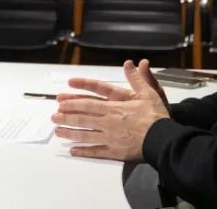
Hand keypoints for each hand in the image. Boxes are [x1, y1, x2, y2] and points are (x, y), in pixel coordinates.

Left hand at [51, 59, 170, 161]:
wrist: (163, 139)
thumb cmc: (155, 116)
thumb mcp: (148, 93)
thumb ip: (137, 78)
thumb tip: (131, 64)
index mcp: (114, 107)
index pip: (88, 102)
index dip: (73, 101)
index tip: (61, 100)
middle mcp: (108, 122)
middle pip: (82, 118)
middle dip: (66, 117)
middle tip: (54, 117)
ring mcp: (110, 137)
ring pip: (85, 135)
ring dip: (70, 133)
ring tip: (58, 132)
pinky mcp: (115, 151)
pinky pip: (95, 151)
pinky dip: (83, 151)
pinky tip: (73, 151)